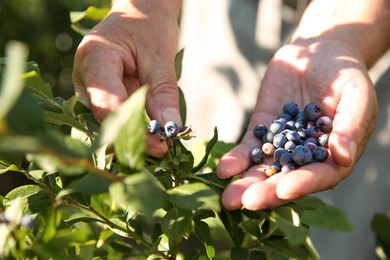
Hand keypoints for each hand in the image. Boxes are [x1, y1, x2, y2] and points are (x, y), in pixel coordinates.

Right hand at [72, 0, 181, 156]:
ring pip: (108, 122)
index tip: (160, 144)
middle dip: (134, 138)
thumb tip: (170, 128)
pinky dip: (133, 128)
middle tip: (164, 148)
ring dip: (135, 136)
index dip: (131, 129)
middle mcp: (84, 76)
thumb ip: (163, 93)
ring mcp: (89, 88)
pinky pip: (114, 117)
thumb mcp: (160, 57)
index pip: (106, 104)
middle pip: (105, 118)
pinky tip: (153, 135)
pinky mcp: (99, 95)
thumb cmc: (148, 25)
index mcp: (95, 58)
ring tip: (162, 143)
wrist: (139, 12)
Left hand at [217, 36, 377, 209]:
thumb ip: (351, 126)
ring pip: (263, 168)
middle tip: (246, 202)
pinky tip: (224, 169)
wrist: (318, 51)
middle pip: (286, 178)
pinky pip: (249, 147)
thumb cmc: (345, 73)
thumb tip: (344, 157)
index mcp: (334, 154)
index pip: (319, 175)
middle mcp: (306, 155)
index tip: (284, 190)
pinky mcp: (264, 128)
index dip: (303, 184)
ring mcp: (282, 143)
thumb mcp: (356, 95)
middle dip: (266, 192)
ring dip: (245, 183)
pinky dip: (237, 159)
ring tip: (228, 198)